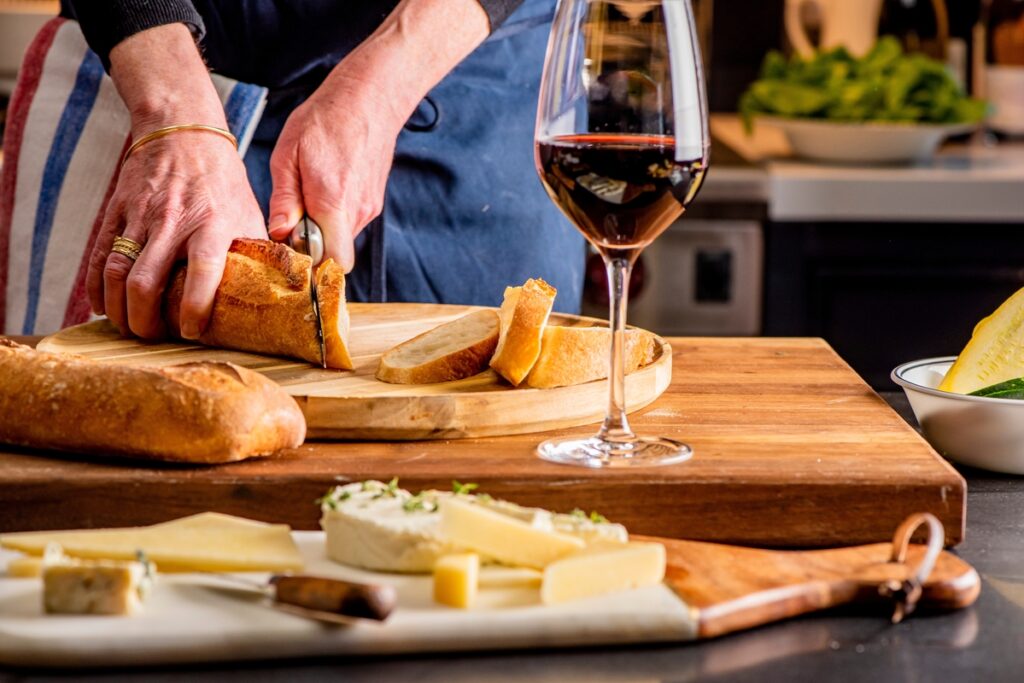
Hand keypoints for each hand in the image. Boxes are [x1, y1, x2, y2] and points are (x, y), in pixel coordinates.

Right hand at [86, 134, 265, 338]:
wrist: (182, 132)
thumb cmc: (222, 180)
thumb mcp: (248, 212)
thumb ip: (257, 251)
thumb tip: (276, 290)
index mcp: (212, 224)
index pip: (202, 272)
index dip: (195, 307)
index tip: (192, 331)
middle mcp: (173, 222)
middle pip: (146, 281)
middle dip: (144, 319)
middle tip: (151, 337)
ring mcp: (140, 216)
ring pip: (117, 272)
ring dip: (117, 307)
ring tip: (128, 327)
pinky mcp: (116, 210)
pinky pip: (99, 253)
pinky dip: (95, 285)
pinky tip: (101, 304)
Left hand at [266, 68, 404, 270]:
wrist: (369, 99)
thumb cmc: (326, 120)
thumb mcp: (289, 154)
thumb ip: (284, 199)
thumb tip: (278, 233)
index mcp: (333, 202)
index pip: (333, 262)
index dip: (312, 267)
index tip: (291, 252)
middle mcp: (357, 211)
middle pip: (334, 254)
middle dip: (311, 247)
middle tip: (292, 221)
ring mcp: (369, 208)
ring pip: (341, 239)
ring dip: (322, 230)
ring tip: (307, 198)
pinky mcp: (372, 202)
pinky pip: (349, 223)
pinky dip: (333, 217)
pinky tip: (322, 190)